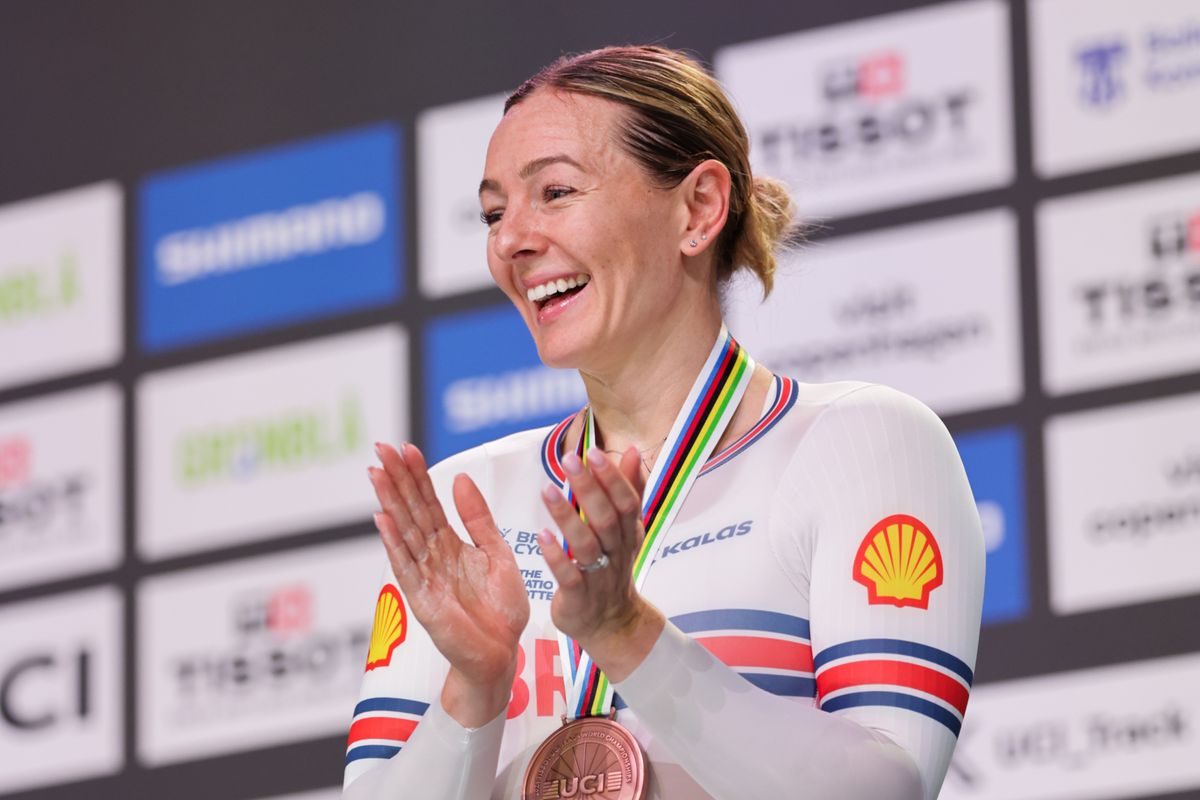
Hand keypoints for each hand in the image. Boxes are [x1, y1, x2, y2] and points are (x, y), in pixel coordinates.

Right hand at [368, 442, 529, 724]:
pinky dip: (393, 543)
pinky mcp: (422, 599)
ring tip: (376, 473)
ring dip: (389, 502)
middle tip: (381, 447)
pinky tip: (382, 519)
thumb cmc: (500, 608)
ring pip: (404, 531)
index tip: (405, 447)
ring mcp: (424, 575)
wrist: (502, 652)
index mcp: (451, 543)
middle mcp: (432, 555)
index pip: (429, 502)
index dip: (418, 475)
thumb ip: (478, 519)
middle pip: (411, 510)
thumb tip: (460, 477)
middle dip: (397, 479)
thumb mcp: (496, 553)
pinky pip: (405, 566)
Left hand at [537, 448, 665, 681]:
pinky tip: (542, 535)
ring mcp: (599, 577)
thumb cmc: (614, 567)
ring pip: (586, 545)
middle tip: (569, 460)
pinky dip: (556, 557)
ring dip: (568, 517)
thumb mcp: (627, 530)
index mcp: (629, 535)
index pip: (627, 503)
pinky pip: (569, 577)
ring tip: (547, 491)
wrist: (613, 625)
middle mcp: (618, 554)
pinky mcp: (579, 599)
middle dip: (590, 488)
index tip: (594, 452)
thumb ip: (629, 490)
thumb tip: (631, 451)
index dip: (613, 478)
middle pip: (607, 519)